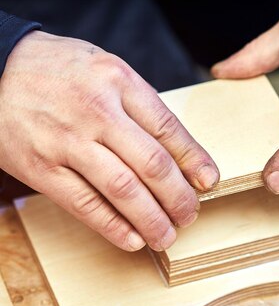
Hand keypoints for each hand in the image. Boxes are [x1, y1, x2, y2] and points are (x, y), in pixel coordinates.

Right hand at [0, 31, 218, 250]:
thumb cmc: (55, 69)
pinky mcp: (41, 168)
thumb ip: (138, 103)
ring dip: (152, 220)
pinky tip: (133, 238)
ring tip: (167, 236)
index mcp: (117, 80)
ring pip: (123, 190)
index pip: (168, 128)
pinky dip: (113, 226)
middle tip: (190, 215)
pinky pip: (85, 204)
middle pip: (152, 164)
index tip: (209, 182)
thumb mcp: (103, 67)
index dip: (194, 160)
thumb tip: (175, 149)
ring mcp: (67, 141)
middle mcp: (96, 111)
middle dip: (179, 197)